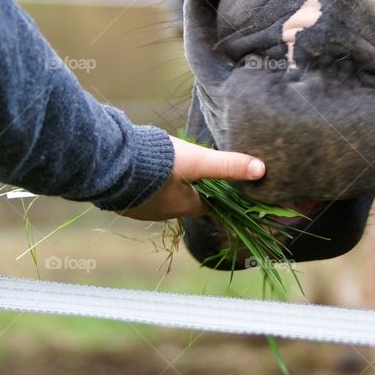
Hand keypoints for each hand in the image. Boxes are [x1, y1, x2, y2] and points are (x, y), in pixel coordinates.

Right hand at [119, 136, 265, 220]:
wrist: (112, 164)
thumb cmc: (160, 164)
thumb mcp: (199, 161)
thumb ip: (228, 165)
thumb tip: (261, 170)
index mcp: (185, 206)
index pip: (209, 204)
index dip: (216, 193)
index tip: (218, 181)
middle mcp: (164, 213)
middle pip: (185, 201)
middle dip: (190, 188)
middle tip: (192, 167)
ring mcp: (141, 210)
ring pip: (161, 198)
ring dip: (166, 185)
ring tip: (166, 166)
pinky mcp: (123, 201)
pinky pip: (140, 194)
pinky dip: (145, 185)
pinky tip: (142, 170)